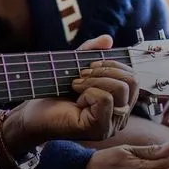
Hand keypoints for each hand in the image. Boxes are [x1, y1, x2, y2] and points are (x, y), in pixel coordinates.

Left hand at [2, 35, 139, 151]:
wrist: (34, 112)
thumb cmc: (56, 93)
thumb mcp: (77, 67)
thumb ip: (92, 52)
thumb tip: (108, 39)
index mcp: (120, 103)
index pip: (133, 78)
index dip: (113, 65)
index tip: (90, 66)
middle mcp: (121, 117)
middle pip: (132, 82)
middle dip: (105, 71)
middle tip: (82, 75)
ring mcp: (112, 125)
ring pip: (119, 89)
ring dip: (94, 81)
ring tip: (77, 86)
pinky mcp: (100, 129)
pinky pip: (105, 99)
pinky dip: (88, 92)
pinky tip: (76, 99)